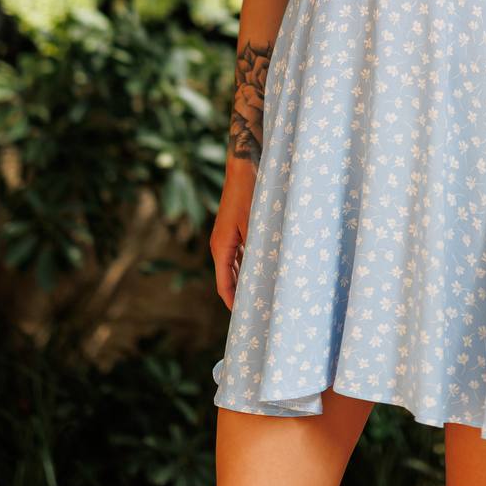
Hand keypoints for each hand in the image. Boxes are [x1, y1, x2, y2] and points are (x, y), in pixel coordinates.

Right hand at [210, 175, 254, 310]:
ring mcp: (227, 237)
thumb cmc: (248, 193)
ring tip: (263, 296)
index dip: (234, 303)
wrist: (243, 166)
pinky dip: (250, 265)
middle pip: (229, 278)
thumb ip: (257, 249)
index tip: (246, 320)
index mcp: (220, 247)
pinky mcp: (235, 228)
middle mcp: (220, 245)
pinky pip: (241, 254)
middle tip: (258, 312)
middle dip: (241, 295)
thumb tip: (264, 275)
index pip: (224, 285)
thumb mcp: (254, 224)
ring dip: (246, 280)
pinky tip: (264, 270)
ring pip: (236, 267)